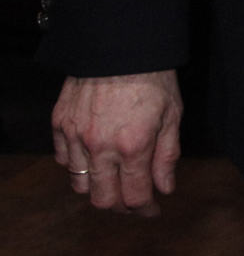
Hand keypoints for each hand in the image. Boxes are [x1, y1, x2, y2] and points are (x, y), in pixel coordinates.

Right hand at [53, 70, 182, 214]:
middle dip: (121, 206)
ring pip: (79, 183)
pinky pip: (62, 159)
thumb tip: (165, 188)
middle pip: (103, 199)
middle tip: (134, 199)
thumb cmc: (153, 77)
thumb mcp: (172, 115)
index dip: (145, 210)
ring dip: (98, 187)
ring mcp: (75, 136)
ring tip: (114, 179)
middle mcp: (100, 147)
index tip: (153, 210)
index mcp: (132, 147)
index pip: (135, 197)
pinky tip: (94, 158)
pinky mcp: (59, 124)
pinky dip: (77, 165)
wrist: (120, 45)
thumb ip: (167, 155)